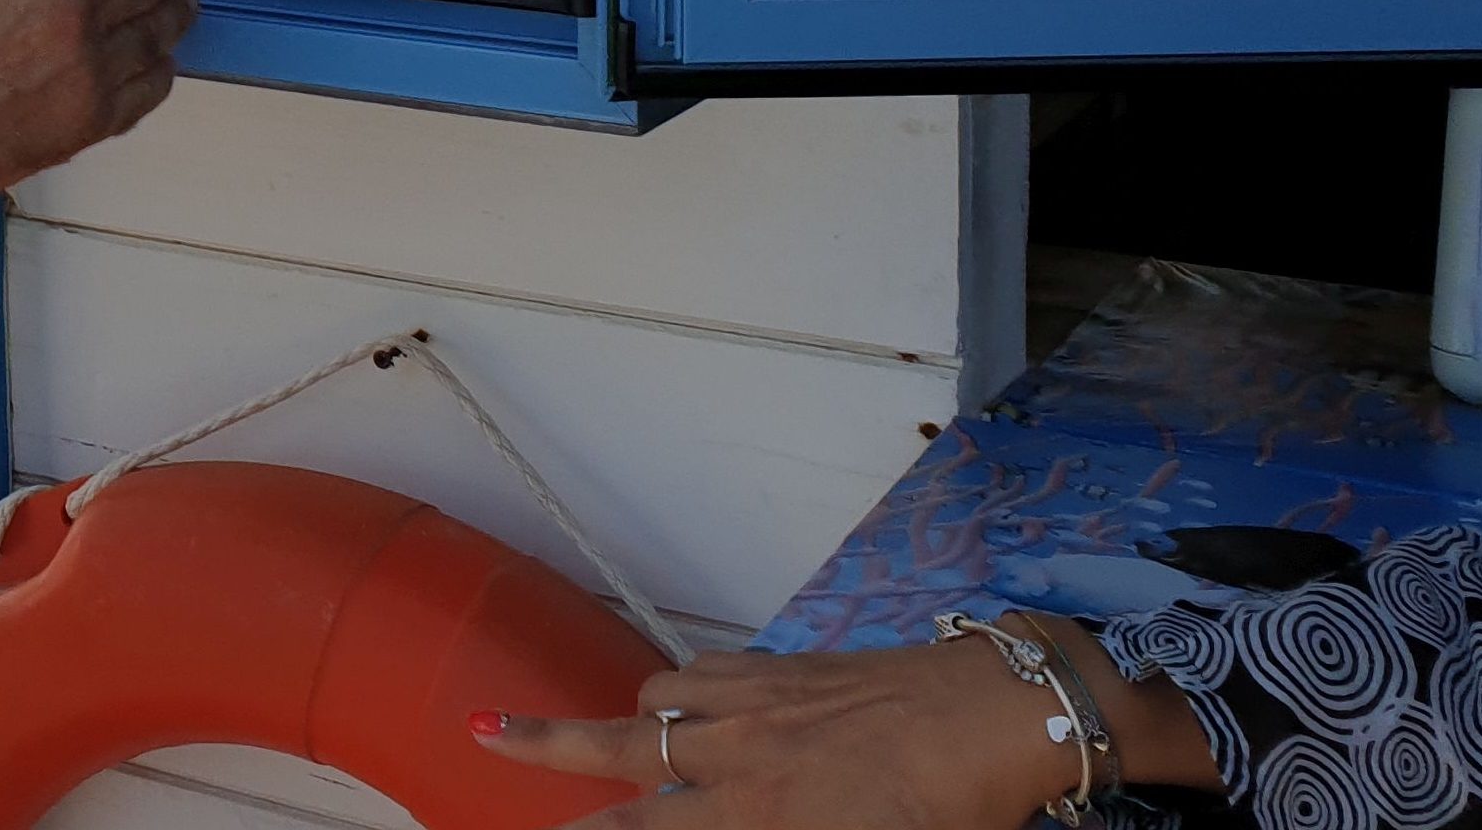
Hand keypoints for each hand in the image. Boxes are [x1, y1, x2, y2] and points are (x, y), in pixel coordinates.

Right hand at [474, 627, 1202, 829]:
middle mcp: (739, 755)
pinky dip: (689, 691)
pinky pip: (707, 673)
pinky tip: (704, 705)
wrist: (1003, 715)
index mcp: (761, 816)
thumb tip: (721, 814)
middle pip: (613, 746)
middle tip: (478, 731)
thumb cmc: (952, 811)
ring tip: (632, 738)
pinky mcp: (785, 665)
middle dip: (538, 743)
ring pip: (659, 699)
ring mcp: (757, 699)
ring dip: (636, 720)